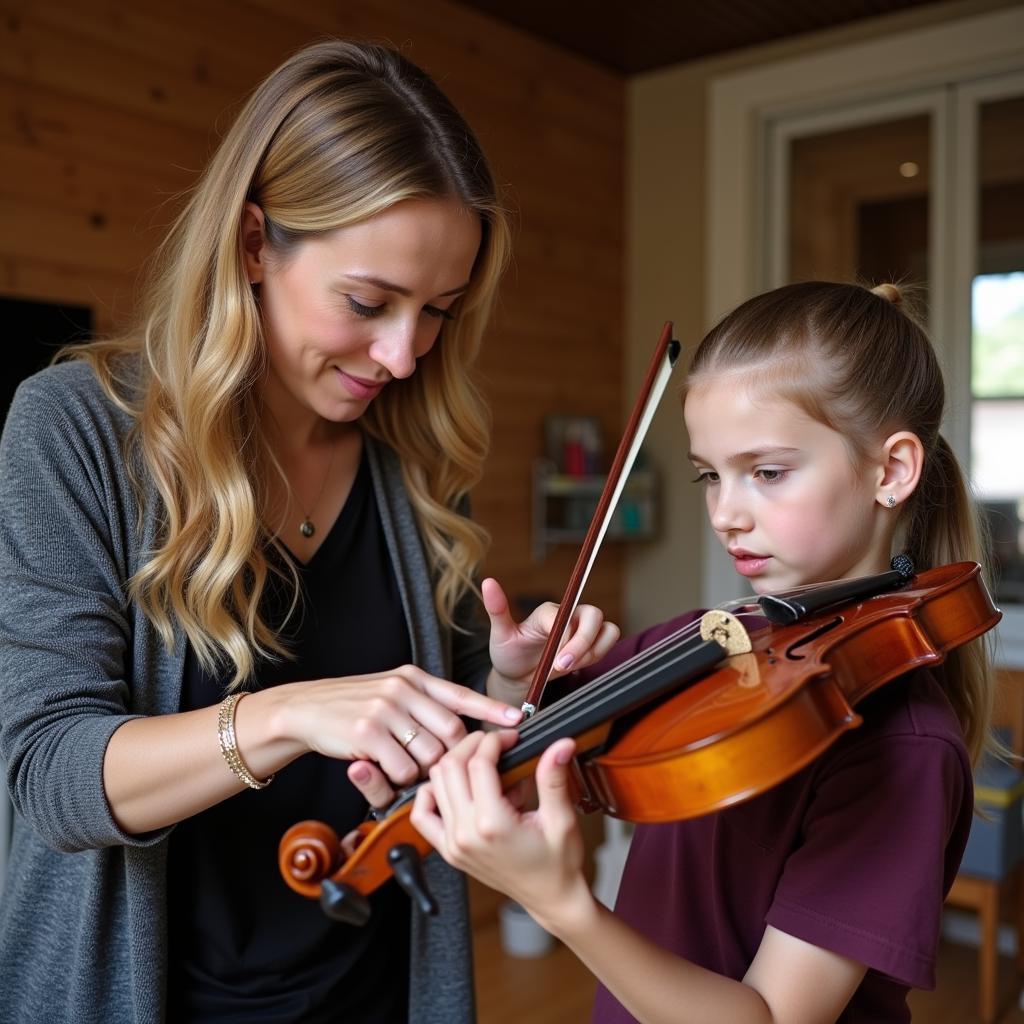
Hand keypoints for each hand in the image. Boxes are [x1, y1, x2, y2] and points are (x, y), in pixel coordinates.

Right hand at [276, 665, 521, 790]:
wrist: (305, 709)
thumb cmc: (354, 706)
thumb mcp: (392, 691)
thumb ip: (424, 703)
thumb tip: (462, 724)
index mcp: (414, 678)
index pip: (461, 694)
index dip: (492, 709)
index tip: (518, 720)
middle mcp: (403, 689)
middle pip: (452, 733)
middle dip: (452, 756)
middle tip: (439, 767)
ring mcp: (386, 709)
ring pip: (430, 754)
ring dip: (422, 770)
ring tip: (403, 764)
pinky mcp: (368, 732)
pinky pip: (403, 768)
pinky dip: (398, 778)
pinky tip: (383, 768)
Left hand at [409, 730, 593, 929]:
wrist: (549, 897)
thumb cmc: (557, 863)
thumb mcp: (562, 819)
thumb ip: (553, 779)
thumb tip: (560, 745)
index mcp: (492, 825)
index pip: (478, 764)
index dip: (494, 741)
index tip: (510, 737)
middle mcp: (465, 834)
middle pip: (450, 767)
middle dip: (472, 745)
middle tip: (495, 743)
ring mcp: (452, 843)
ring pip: (435, 783)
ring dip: (455, 763)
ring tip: (482, 764)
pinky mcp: (448, 850)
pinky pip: (423, 814)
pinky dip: (432, 793)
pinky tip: (454, 786)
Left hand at [484, 577, 619, 682]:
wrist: (518, 675)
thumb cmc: (509, 652)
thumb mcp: (500, 634)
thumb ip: (497, 609)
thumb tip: (487, 582)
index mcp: (547, 612)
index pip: (566, 614)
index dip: (566, 636)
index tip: (556, 661)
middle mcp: (568, 615)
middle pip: (594, 615)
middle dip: (583, 644)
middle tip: (562, 666)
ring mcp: (582, 628)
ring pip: (607, 629)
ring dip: (592, 651)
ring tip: (567, 666)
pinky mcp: (592, 642)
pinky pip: (609, 641)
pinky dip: (600, 654)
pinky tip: (578, 665)